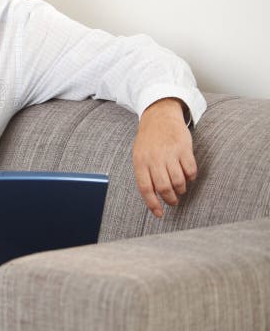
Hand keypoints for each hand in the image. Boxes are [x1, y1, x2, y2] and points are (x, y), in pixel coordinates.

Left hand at [132, 98, 197, 217]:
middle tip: (173, 201)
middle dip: (170, 199)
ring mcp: (170, 153)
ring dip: (181, 190)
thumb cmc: (148, 140)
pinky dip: (191, 177)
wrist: (159, 116)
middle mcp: (154, 158)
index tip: (159, 214)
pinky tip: (188, 176)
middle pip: (164, 187)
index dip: (152, 204)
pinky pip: (191, 170)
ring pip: (178, 181)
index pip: (145, 188)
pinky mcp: (184, 148)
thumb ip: (145, 174)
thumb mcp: (139, 155)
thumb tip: (153, 198)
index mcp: (140, 161)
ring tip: (180, 189)